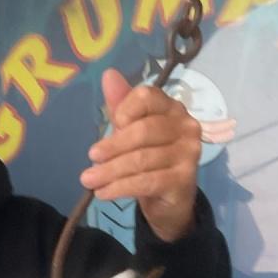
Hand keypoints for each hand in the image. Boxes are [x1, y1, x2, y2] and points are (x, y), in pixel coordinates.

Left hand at [80, 69, 200, 242]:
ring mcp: (189, 153)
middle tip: (91, 158)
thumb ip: (121, 107)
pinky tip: (104, 193)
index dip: (125, 110)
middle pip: (143, 130)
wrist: (169, 202)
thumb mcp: (131, 133)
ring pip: (142, 159)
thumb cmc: (149, 162)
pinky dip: (121, 187)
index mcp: (171, 108)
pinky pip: (146, 182)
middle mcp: (186, 126)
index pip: (147, 96)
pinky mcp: (185, 179)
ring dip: (110, 171)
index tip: (111, 126)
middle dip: (113, 146)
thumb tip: (108, 74)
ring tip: (89, 180)